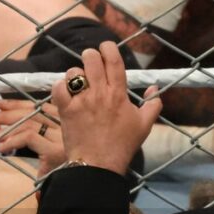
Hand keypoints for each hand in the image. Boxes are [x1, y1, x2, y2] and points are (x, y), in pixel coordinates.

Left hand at [0, 99, 65, 178]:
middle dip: (7, 112)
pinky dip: (11, 141)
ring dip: (5, 128)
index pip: (38, 106)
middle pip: (32, 111)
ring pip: (28, 123)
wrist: (78, 186)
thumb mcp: (55, 152)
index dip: (16, 103)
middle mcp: (65, 126)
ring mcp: (61, 138)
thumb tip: (17, 138)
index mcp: (66, 122)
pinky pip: (28, 138)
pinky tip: (1, 148)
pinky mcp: (55, 150)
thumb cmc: (67, 171)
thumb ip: (40, 142)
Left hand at [51, 41, 161, 175]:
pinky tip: (66, 94)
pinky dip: (61, 87)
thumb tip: (154, 88)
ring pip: (73, 72)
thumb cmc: (122, 146)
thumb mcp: (144, 125)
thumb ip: (153, 104)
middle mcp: (100, 93)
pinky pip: (59, 87)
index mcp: (119, 94)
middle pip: (91, 58)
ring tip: (79, 84)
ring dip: (75, 75)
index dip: (108, 48)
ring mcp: (81, 101)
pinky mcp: (66, 110)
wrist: (99, 165)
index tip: (106, 48)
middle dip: (90, 56)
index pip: (113, 59)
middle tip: (91, 63)